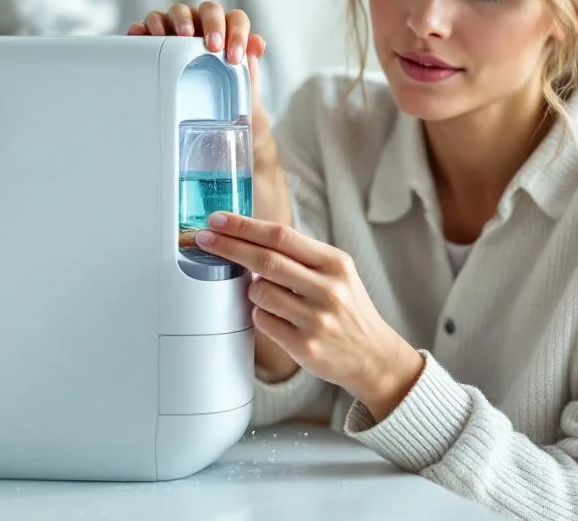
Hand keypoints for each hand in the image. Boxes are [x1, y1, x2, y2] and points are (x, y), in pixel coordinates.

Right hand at [127, 2, 282, 175]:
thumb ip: (251, 78)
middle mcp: (203, 27)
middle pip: (209, 9)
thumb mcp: (240, 97)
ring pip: (177, 11)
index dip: (238, 32)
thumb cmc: (221, 105)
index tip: (234, 57)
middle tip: (213, 45)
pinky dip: (144, 27)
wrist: (196, 126)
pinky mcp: (152, 40)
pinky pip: (146, 26)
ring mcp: (176, 30)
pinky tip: (142, 35)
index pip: (236, 20)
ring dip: (179, 20)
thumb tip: (257, 54)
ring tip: (181, 37)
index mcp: (227, 35)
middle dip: (212, 24)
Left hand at [194, 212, 425, 421]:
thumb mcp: (337, 273)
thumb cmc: (348, 309)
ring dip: (253, 290)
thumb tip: (250, 238)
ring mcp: (316, 319)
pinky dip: (261, 315)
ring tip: (273, 296)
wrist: (373, 356)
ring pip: (258, 293)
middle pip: (264, 261)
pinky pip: (262, 321)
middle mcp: (328, 288)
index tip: (218, 219)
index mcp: (335, 263)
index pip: (282, 236)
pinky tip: (281, 319)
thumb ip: (301, 256)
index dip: (244, 226)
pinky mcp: (304, 346)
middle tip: (204, 238)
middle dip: (228, 247)